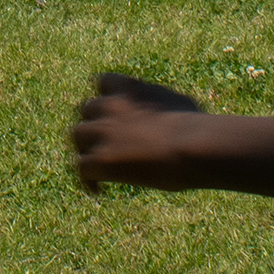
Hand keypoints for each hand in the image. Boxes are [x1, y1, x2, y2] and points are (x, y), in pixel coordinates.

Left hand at [70, 72, 209, 193]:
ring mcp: (103, 131)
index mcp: (128, 88)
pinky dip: (88, 180)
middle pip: (87, 109)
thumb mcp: (177, 102)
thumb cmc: (195, 124)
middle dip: (95, 122)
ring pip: (78, 135)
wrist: (191, 144)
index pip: (104, 82)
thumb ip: (161, 102)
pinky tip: (98, 191)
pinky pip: (82, 168)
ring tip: (98, 165)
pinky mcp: (102, 158)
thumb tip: (169, 109)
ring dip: (87, 148)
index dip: (106, 97)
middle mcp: (110, 105)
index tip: (112, 109)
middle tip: (104, 141)